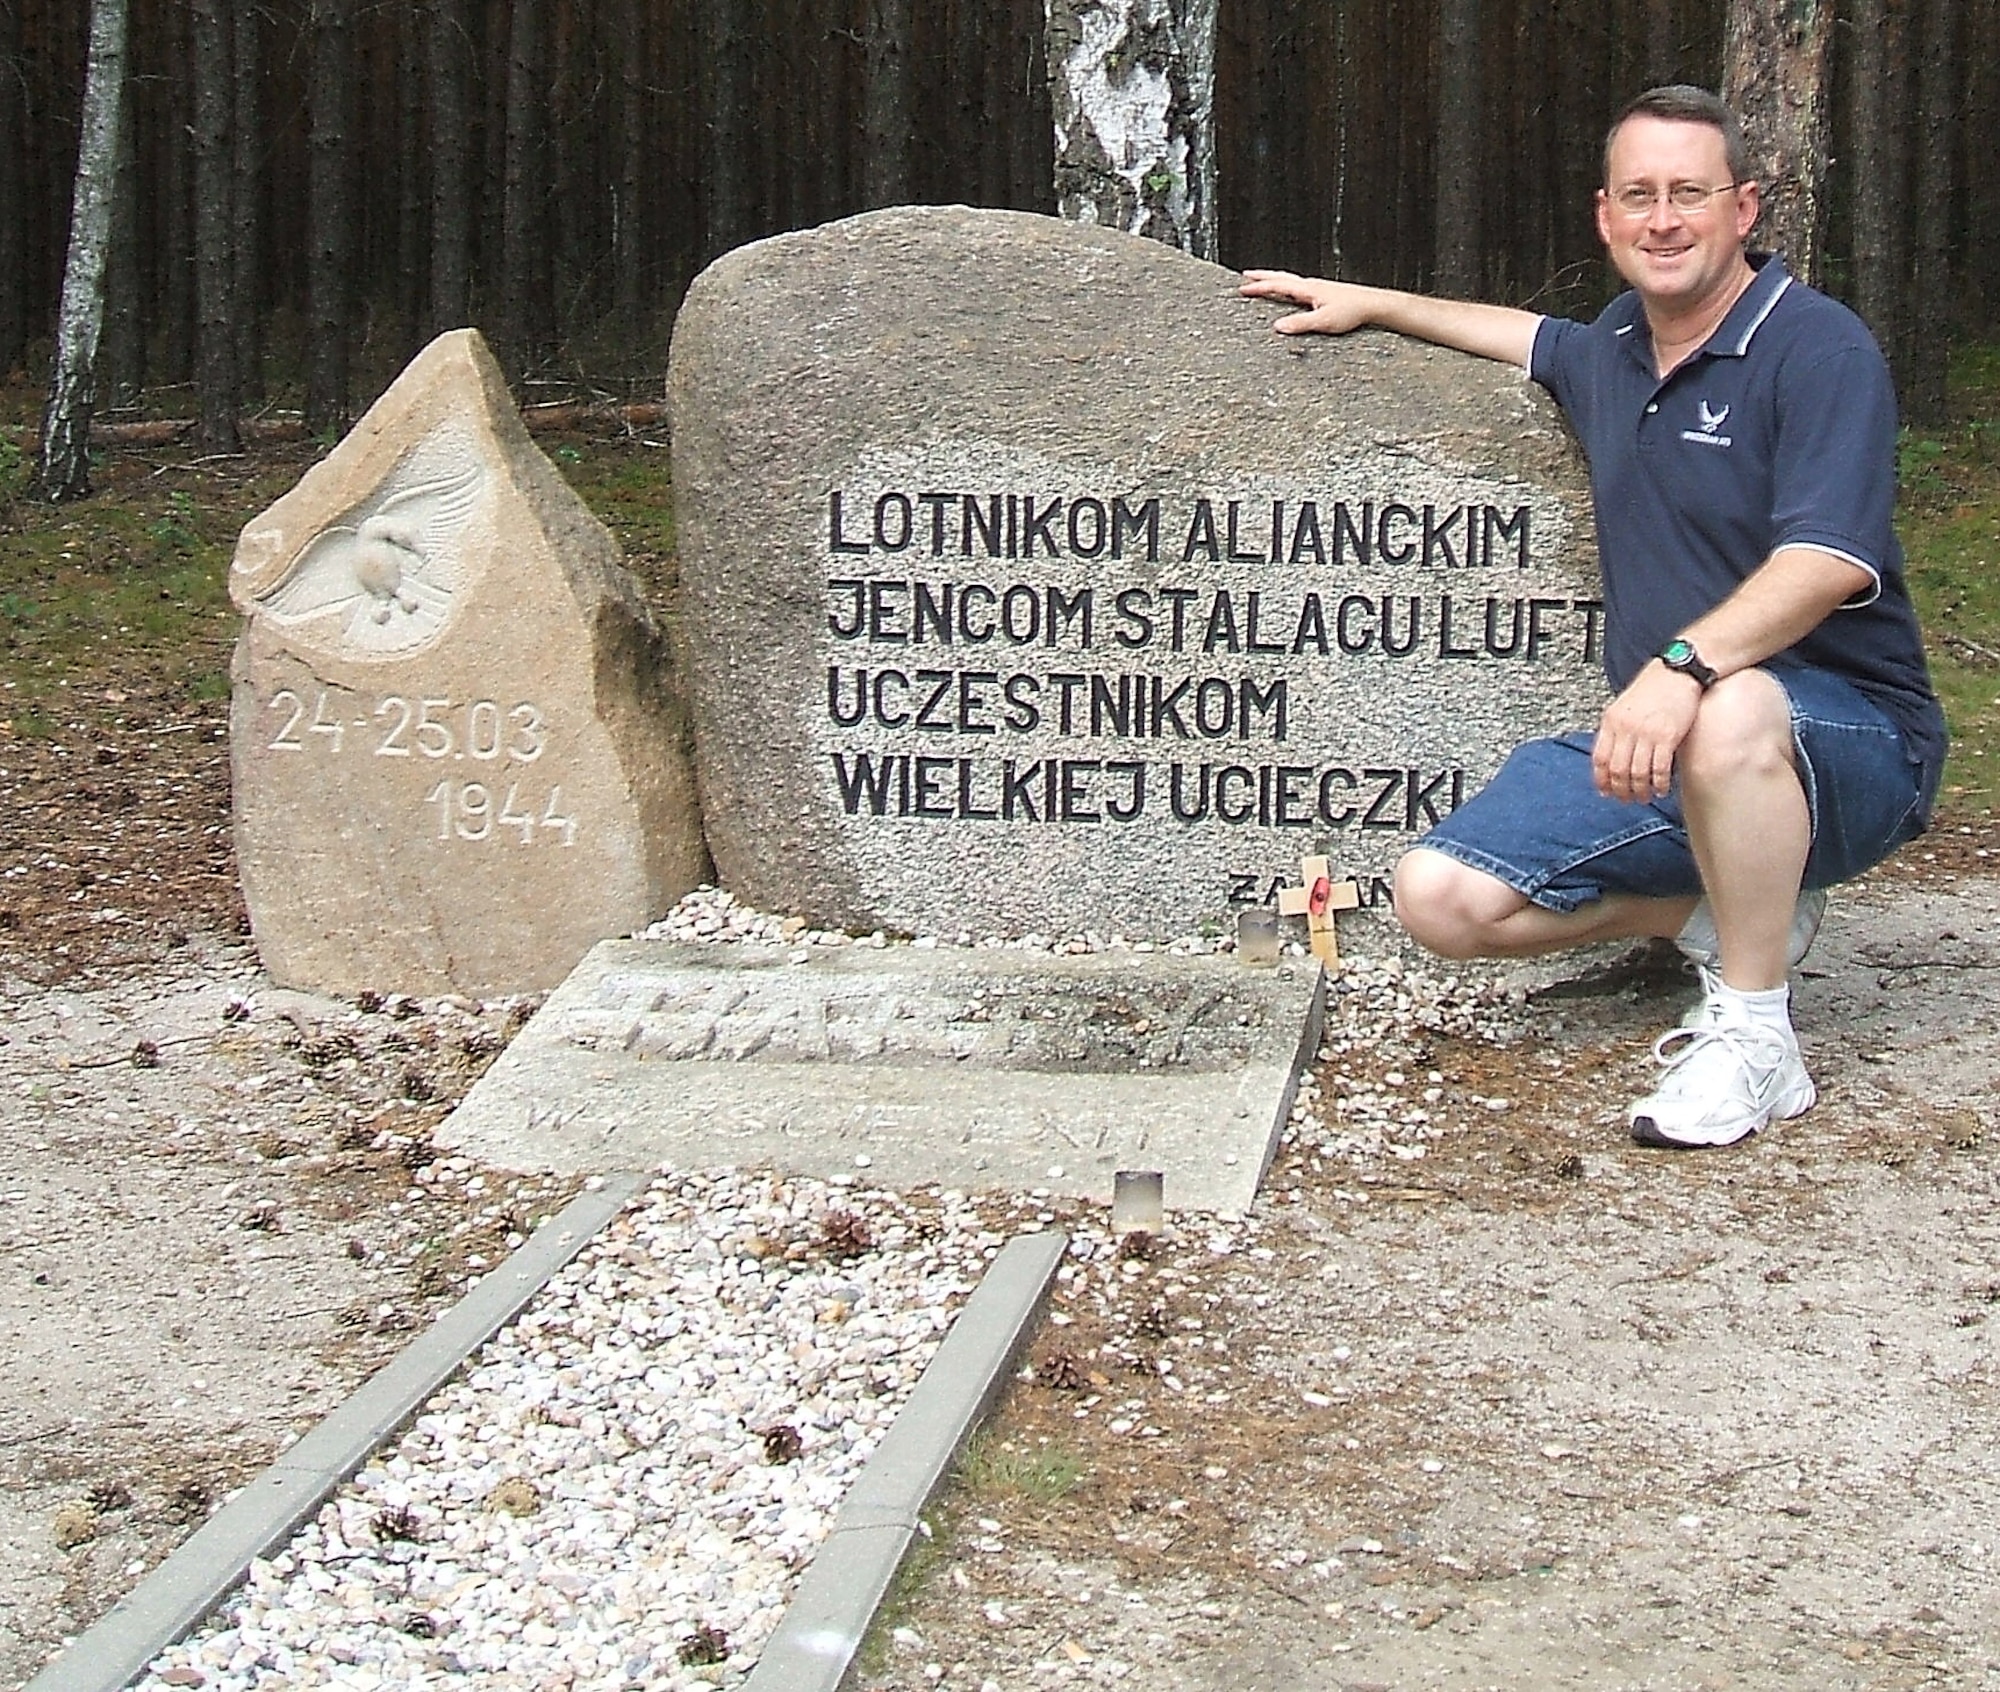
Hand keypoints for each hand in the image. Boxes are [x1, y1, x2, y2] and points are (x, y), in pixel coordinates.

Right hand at [1238, 270, 1380, 336]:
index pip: (1278, 285)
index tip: (1242, 288)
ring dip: (1274, 279)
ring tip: (1263, 281)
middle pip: (1282, 277)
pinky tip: (1288, 293)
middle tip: (1246, 276)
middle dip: (1262, 277)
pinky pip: (1298, 286)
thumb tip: (1278, 326)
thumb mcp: (1324, 321)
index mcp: (1308, 289)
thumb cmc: (1352, 311)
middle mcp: (1311, 285)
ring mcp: (1317, 288)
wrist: (1372, 305)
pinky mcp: (1323, 293)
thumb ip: (1300, 323)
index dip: (1259, 287)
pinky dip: (1287, 286)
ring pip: (1290, 280)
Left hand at [1592, 662, 1703, 800]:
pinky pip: (1659, 768)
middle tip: (1627, 799)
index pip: (1600, 758)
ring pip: (1637, 773)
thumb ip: (1617, 729)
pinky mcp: (1668, 735)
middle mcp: (1626, 728)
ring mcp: (1646, 732)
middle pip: (1617, 770)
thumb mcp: (1625, 706)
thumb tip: (1612, 756)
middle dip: (1621, 790)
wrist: (1678, 671)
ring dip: (1640, 790)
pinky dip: (1659, 783)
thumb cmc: (1654, 688)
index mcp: (1611, 721)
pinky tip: (1661, 789)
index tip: (1605, 792)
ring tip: (1644, 797)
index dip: (1601, 779)